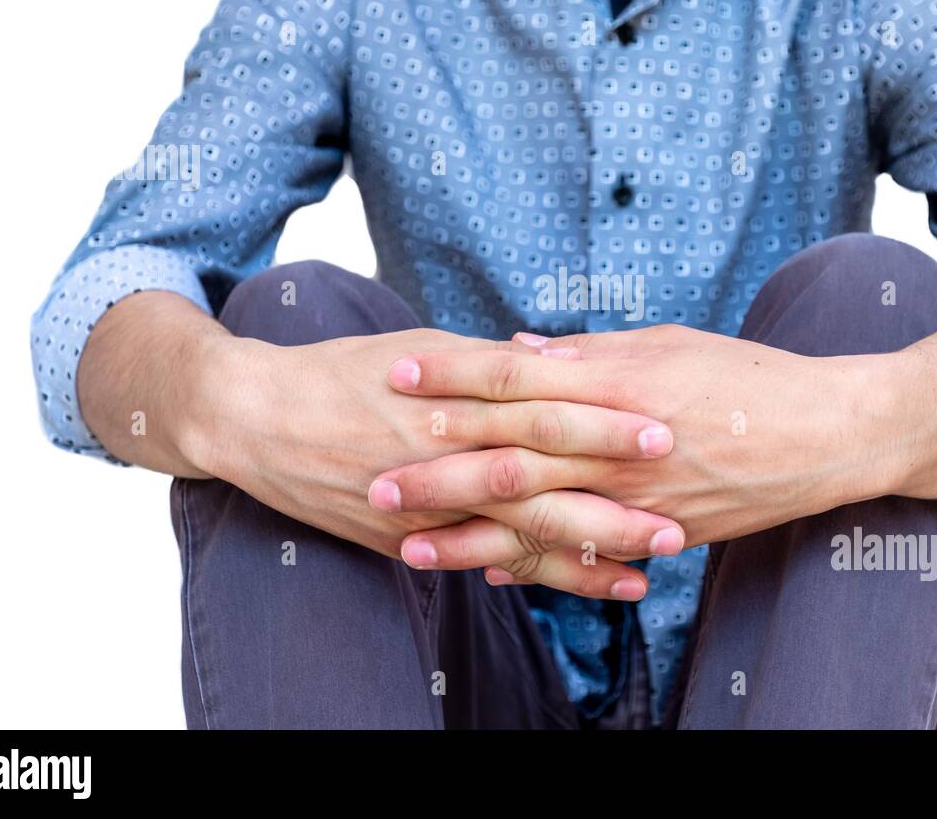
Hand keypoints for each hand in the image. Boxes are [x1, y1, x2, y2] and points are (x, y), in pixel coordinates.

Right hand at [186, 327, 685, 597]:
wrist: (257, 416)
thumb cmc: (346, 371)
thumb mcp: (423, 349)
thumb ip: (490, 363)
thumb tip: (552, 359)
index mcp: (455, 400)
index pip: (544, 412)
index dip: (605, 423)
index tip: (664, 427)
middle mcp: (444, 457)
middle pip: (542, 483)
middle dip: (612, 501)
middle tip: (680, 514)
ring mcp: (425, 508)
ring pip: (518, 536)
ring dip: (586, 554)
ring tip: (650, 566)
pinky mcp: (406, 543)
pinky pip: (480, 563)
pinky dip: (532, 575)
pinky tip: (579, 587)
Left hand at [371, 325, 898, 561]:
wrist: (831, 435)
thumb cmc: (752, 375)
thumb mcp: (671, 345)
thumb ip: (594, 353)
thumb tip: (523, 350)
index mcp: (620, 386)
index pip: (520, 379)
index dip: (457, 375)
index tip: (399, 372)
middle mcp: (623, 448)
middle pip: (515, 459)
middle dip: (440, 471)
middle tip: (373, 477)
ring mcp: (642, 500)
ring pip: (541, 521)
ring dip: (471, 535)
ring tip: (409, 544)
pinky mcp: (663, 534)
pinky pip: (586, 555)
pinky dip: (536, 565)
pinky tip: (489, 571)